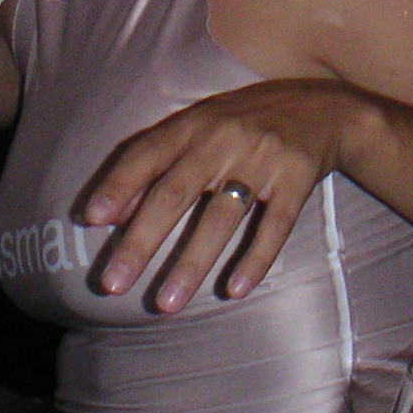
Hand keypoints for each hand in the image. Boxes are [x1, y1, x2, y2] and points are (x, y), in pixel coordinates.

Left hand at [78, 79, 371, 312]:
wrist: (322, 108)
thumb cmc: (243, 123)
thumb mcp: (198, 128)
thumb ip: (154, 163)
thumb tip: (109, 212)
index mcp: (193, 125)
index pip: (146, 154)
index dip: (118, 185)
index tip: (90, 220)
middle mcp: (222, 140)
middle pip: (175, 193)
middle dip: (141, 240)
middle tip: (112, 284)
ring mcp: (261, 160)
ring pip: (221, 217)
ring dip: (190, 263)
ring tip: (165, 304)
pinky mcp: (296, 180)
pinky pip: (274, 226)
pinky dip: (254, 259)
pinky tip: (232, 290)